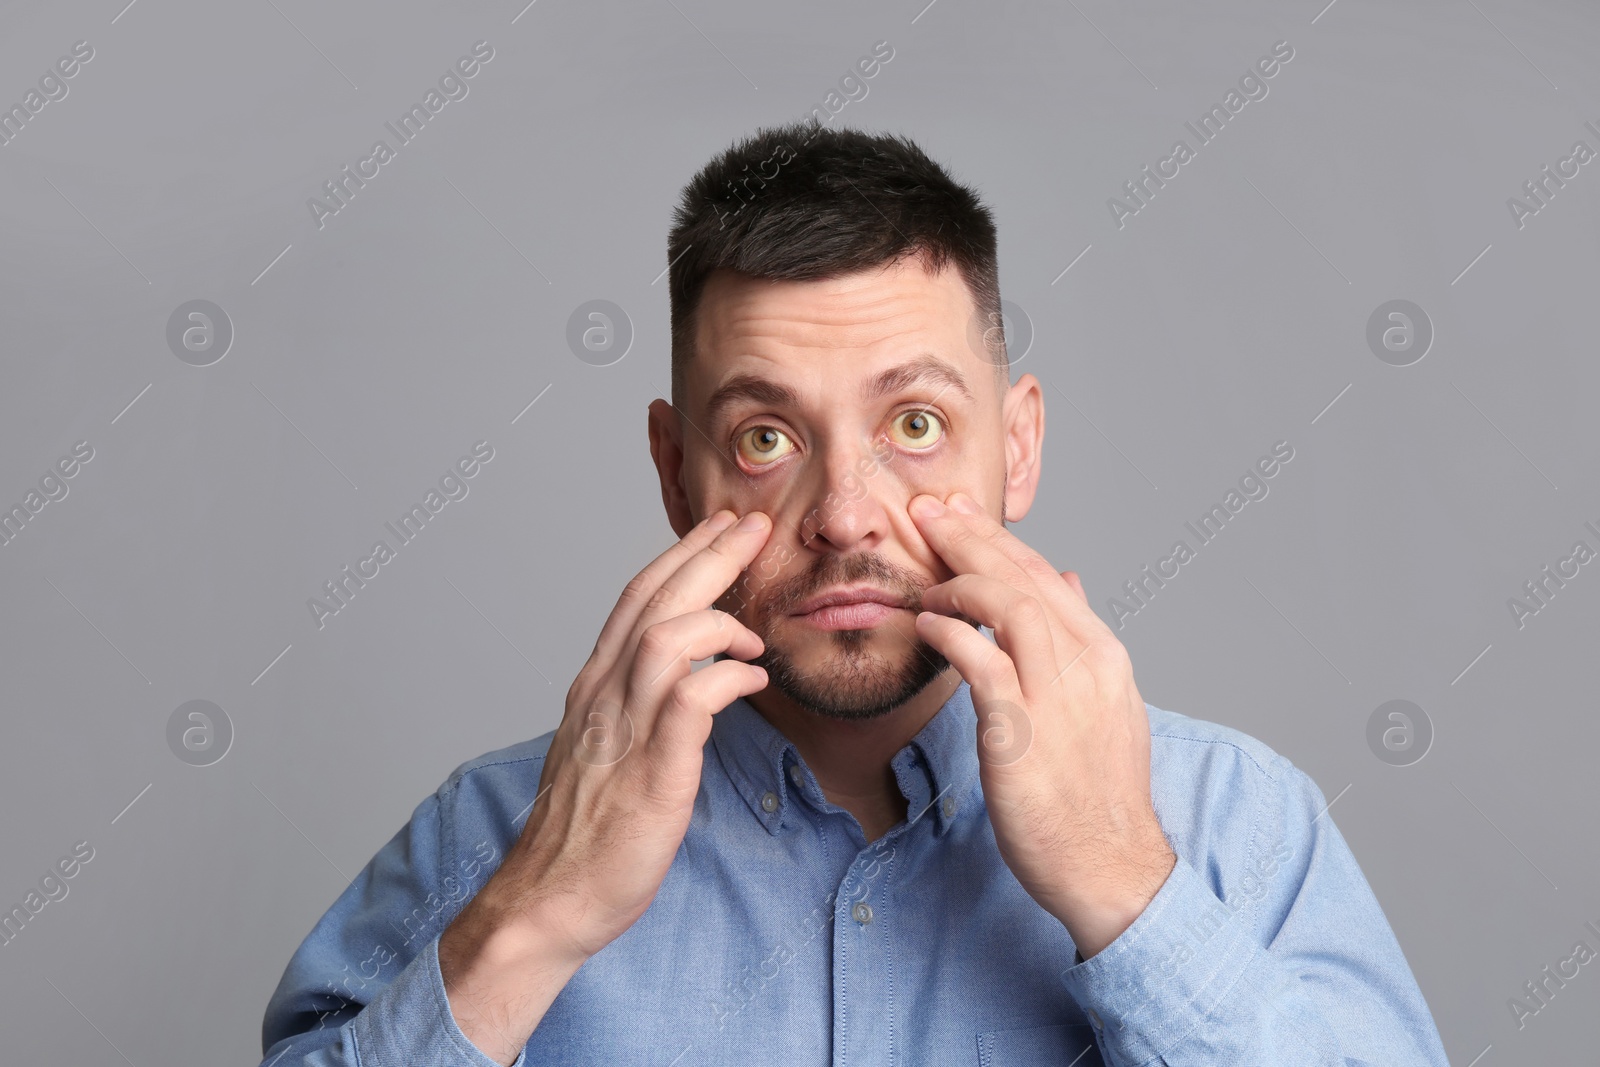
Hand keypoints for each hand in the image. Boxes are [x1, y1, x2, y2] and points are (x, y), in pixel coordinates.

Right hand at [438, 509, 772, 1061]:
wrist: (548, 899)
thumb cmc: (583, 834)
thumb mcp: (606, 751)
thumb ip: (636, 708)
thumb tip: (683, 685)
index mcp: (594, 686)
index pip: (637, 598)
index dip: (681, 556)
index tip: (720, 528)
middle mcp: (603, 694)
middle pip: (656, 599)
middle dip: (709, 554)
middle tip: (755, 524)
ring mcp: (623, 728)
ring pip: (669, 635)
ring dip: (719, 615)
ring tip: (755, 625)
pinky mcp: (652, 769)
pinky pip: (693, 700)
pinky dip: (727, 679)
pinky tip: (752, 681)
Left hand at [908, 491, 1174, 958]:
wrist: (1111, 868)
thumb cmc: (1096, 793)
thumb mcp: (1104, 705)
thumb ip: (1080, 642)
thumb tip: (1069, 580)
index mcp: (1104, 656)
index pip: (1046, 576)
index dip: (996, 540)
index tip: (956, 514)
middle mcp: (1087, 667)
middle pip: (1025, 579)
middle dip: (971, 537)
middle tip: (925, 511)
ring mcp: (1058, 700)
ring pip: (1011, 608)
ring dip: (961, 582)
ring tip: (923, 581)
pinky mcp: (1023, 735)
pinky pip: (984, 665)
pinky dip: (951, 635)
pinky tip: (924, 625)